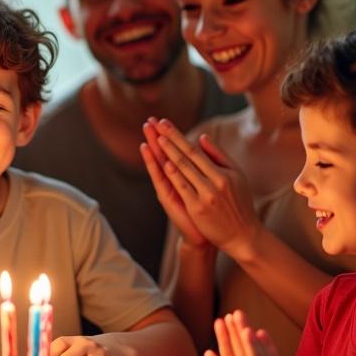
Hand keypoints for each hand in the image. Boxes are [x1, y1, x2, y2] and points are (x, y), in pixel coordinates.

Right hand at [141, 118, 208, 247]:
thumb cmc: (208, 211)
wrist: (205, 237)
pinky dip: (152, 162)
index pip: (173, 151)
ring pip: (158, 161)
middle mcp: (172, 180)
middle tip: (149, 119)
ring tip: (146, 128)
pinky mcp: (166, 198)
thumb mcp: (209, 182)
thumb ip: (204, 163)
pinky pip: (158, 176)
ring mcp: (168, 188)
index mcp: (183, 175)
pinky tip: (148, 149)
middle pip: (162, 153)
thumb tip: (202, 140)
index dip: (168, 135)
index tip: (162, 118)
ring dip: (151, 143)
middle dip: (156, 135)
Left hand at [151, 119, 260, 256]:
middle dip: (171, 138)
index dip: (178, 136)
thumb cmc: (239, 203)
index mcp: (224, 173)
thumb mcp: (237, 176)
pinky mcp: (198, 209)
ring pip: (184, 170)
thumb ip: (219, 156)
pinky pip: (184, 188)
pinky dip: (175, 175)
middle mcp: (216, 182)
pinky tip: (165, 164)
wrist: (243, 235)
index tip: (165, 123)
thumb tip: (202, 137)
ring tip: (157, 138)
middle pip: (188, 156)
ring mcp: (206, 195)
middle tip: (156, 123)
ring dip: (169, 152)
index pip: (195, 150)